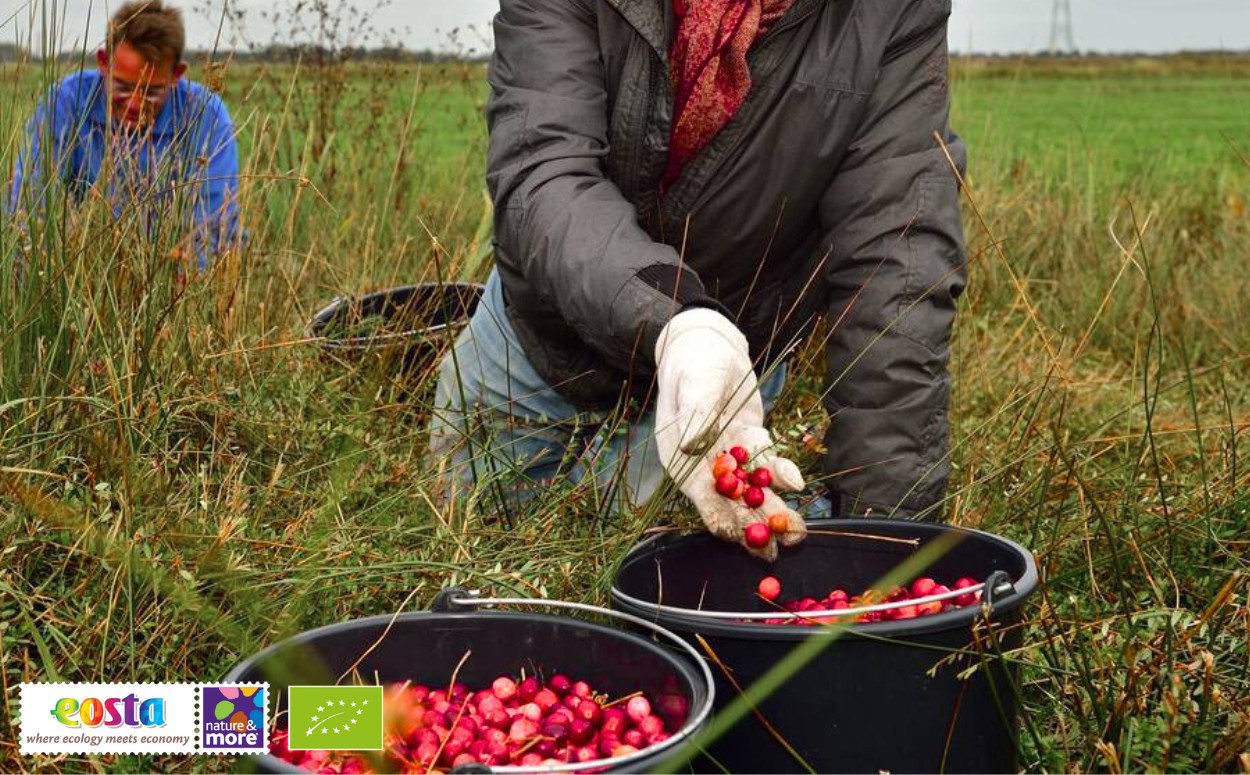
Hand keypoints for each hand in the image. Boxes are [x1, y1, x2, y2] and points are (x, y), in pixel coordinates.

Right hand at [653, 308, 807, 560]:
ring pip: (753, 491)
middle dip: (755, 527)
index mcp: (682, 459)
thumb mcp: (696, 383)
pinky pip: (766, 466)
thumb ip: (699, 413)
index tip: (744, 537)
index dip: (724, 520)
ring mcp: (727, 455)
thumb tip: (696, 445)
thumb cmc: (694, 362)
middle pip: (732, 504)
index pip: (703, 499)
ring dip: (773, 511)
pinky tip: (797, 485)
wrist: (707, 344)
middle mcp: (703, 464)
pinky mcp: (748, 443)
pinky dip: (781, 476)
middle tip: (779, 549)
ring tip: (797, 532)